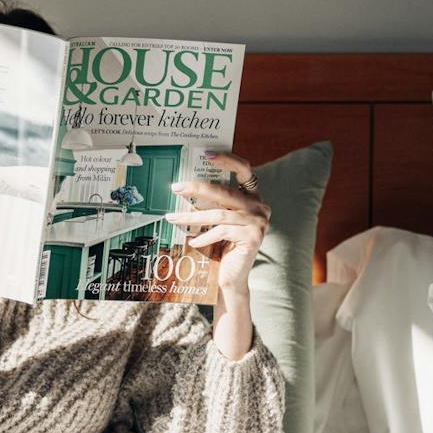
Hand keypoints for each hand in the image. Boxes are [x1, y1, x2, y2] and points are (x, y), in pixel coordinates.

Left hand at [163, 152, 269, 293]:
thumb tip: (185, 186)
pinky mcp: (253, 237)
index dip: (228, 159)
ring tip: (172, 218)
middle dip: (197, 188)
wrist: (231, 277)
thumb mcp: (218, 220)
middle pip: (225, 191)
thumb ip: (212, 203)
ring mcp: (259, 222)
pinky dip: (203, 236)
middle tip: (176, 188)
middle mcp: (260, 207)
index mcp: (252, 197)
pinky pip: (221, 231)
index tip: (207, 154)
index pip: (244, 170)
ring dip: (191, 216)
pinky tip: (191, 241)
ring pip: (218, 214)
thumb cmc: (221, 246)